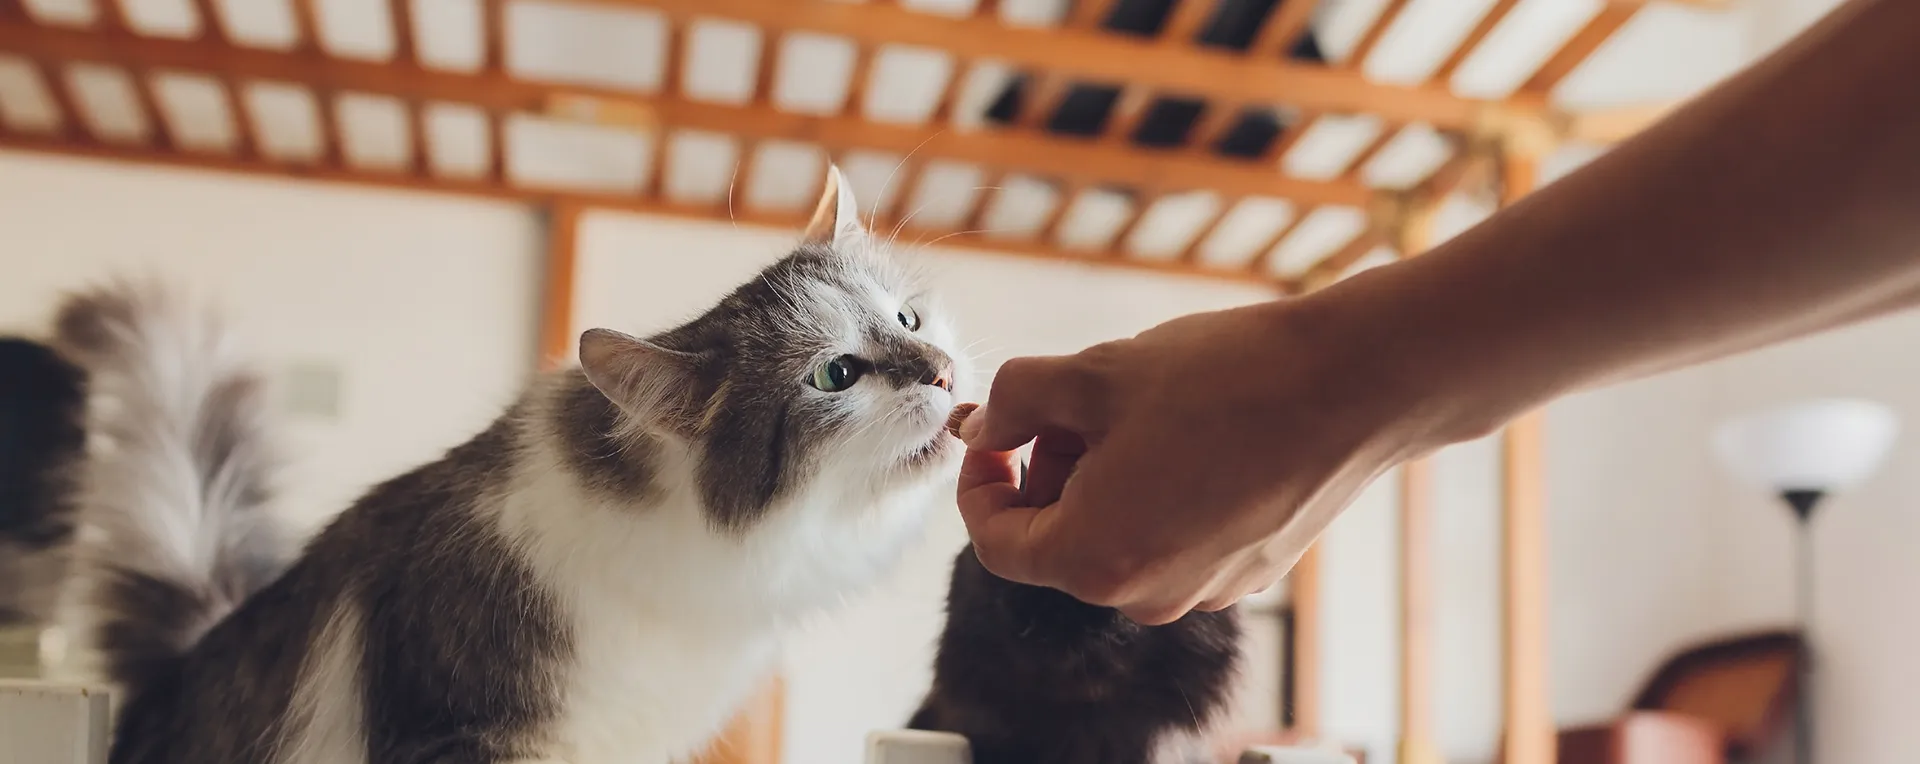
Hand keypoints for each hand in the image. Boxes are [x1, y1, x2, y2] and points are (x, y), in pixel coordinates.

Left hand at [954, 296, 1460, 624]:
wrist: (1355, 384)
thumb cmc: (1229, 379)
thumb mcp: (1094, 373)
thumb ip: (1016, 401)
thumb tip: (985, 425)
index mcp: (1095, 559)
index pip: (996, 544)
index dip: (980, 482)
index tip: (995, 433)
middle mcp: (1146, 595)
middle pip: (1058, 544)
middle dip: (1047, 473)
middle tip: (1072, 405)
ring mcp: (1202, 589)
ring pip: (1115, 539)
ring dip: (1102, 480)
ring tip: (1138, 411)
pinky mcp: (1246, 571)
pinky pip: (1171, 539)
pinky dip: (1155, 493)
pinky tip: (1191, 433)